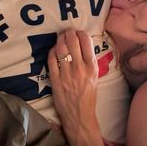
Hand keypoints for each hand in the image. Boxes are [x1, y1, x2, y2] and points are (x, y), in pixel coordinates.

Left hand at [48, 29, 98, 145]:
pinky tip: (53, 49)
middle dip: (69, 32)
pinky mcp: (55, 79)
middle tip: (67, 31)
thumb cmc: (89, 95)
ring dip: (60, 39)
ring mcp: (66, 73)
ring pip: (60, 48)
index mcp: (91, 67)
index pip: (86, 42)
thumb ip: (90, 60)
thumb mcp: (95, 76)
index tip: (78, 32)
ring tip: (60, 37)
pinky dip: (52, 51)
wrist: (79, 115)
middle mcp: (79, 68)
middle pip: (72, 42)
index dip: (81, 33)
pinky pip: (51, 60)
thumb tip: (83, 44)